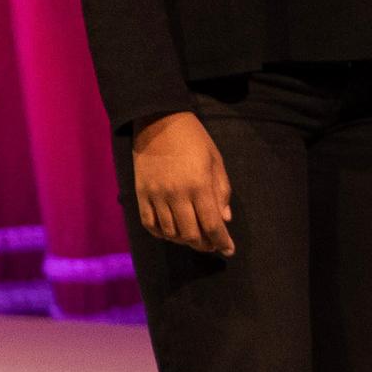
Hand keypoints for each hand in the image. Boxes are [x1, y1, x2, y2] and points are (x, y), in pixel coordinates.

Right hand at [130, 111, 233, 257]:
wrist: (159, 121)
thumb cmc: (194, 139)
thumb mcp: (215, 162)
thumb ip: (222, 192)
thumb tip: (224, 219)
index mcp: (199, 185)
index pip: (212, 224)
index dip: (222, 242)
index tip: (229, 251)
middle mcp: (176, 194)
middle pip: (191, 234)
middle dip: (204, 244)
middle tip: (212, 244)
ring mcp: (156, 195)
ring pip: (170, 232)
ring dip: (184, 240)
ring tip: (193, 238)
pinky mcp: (141, 193)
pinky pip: (149, 224)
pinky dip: (162, 233)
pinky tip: (171, 232)